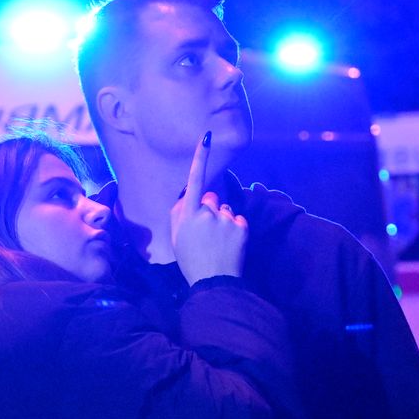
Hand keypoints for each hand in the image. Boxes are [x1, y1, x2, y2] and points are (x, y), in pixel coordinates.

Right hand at [171, 131, 247, 285]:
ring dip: (223, 220)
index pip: (195, 181)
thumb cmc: (191, 259)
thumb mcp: (176, 236)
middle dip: (211, 209)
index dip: (200, 158)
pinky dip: (235, 229)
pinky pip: (238, 220)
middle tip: (206, 232)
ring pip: (227, 210)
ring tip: (218, 241)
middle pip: (213, 199)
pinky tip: (229, 244)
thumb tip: (188, 195)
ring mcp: (227, 220)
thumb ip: (179, 212)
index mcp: (189, 215)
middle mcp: (208, 213)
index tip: (207, 137)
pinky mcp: (242, 227)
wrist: (215, 281)